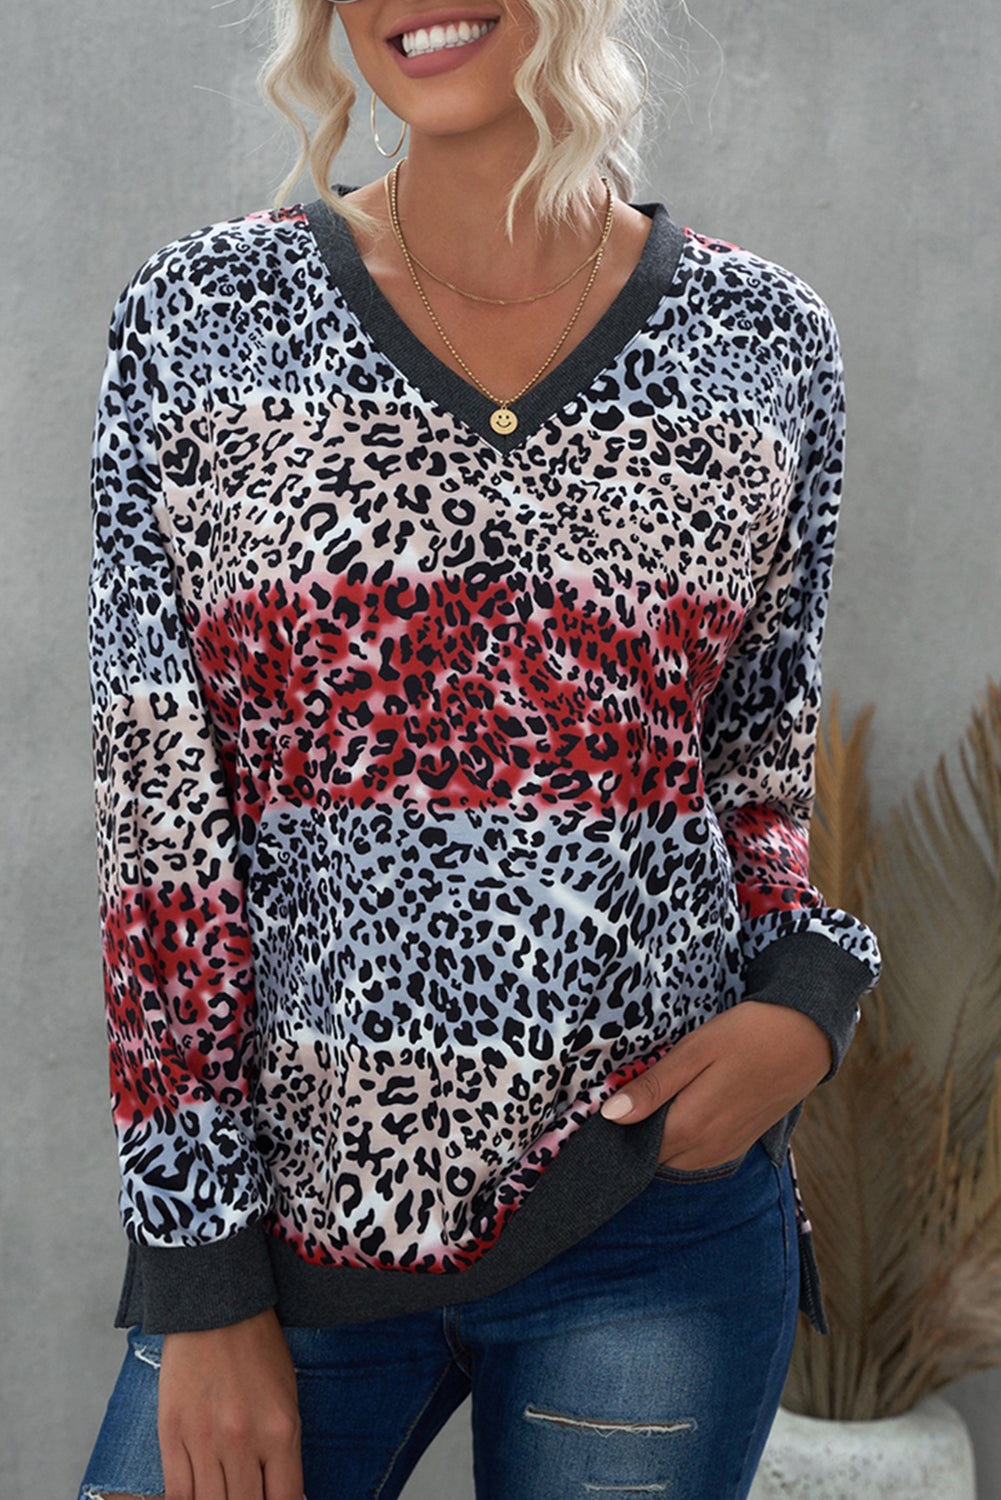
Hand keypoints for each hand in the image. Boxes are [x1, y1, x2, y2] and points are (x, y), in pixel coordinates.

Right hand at [159, 1306, 304, 1499]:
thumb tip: (286, 1497)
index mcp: (281, 1431)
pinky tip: (197, 1496)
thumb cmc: (257, 1349)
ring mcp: (205, 1440)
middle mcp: (244, 1441)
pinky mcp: (172, 1434)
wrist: (215, 1308)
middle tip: (246, 1495)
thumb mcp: (287, 1397)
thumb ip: (285, 1452)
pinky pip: (177, 1493)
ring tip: (224, 1494)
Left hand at [599, 1001, 832, 1169]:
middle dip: (636, 1137)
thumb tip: (611, 1115)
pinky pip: (698, 1156)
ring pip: (675, 1160)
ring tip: (656, 1101)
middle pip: (654, 1159)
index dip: (616, 1134)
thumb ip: (654, 1087)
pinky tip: (684, 1109)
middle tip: (630, 1098)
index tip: (606, 1110)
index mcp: (692, 1126)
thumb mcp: (695, 1050)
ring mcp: (726, 1150)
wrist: (806, 1037)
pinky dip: (683, 1142)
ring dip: (660, 1140)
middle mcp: (708, 1149)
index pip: (636, 1151)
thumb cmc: (748, 1035)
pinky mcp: (739, 1144)